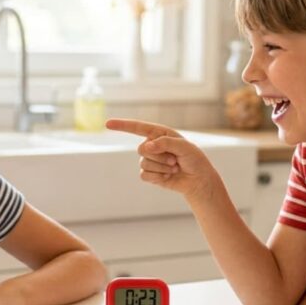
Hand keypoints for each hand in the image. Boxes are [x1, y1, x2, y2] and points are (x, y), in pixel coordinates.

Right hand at [104, 118, 220, 199]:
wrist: (198, 180)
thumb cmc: (194, 160)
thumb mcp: (184, 147)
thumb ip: (165, 143)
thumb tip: (146, 146)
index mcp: (160, 133)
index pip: (138, 128)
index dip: (122, 125)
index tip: (107, 124)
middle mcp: (153, 145)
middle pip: (142, 149)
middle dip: (160, 156)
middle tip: (175, 160)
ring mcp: (150, 160)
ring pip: (143, 163)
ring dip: (161, 167)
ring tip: (174, 168)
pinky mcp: (150, 174)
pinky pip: (144, 175)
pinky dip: (158, 177)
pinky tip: (168, 176)